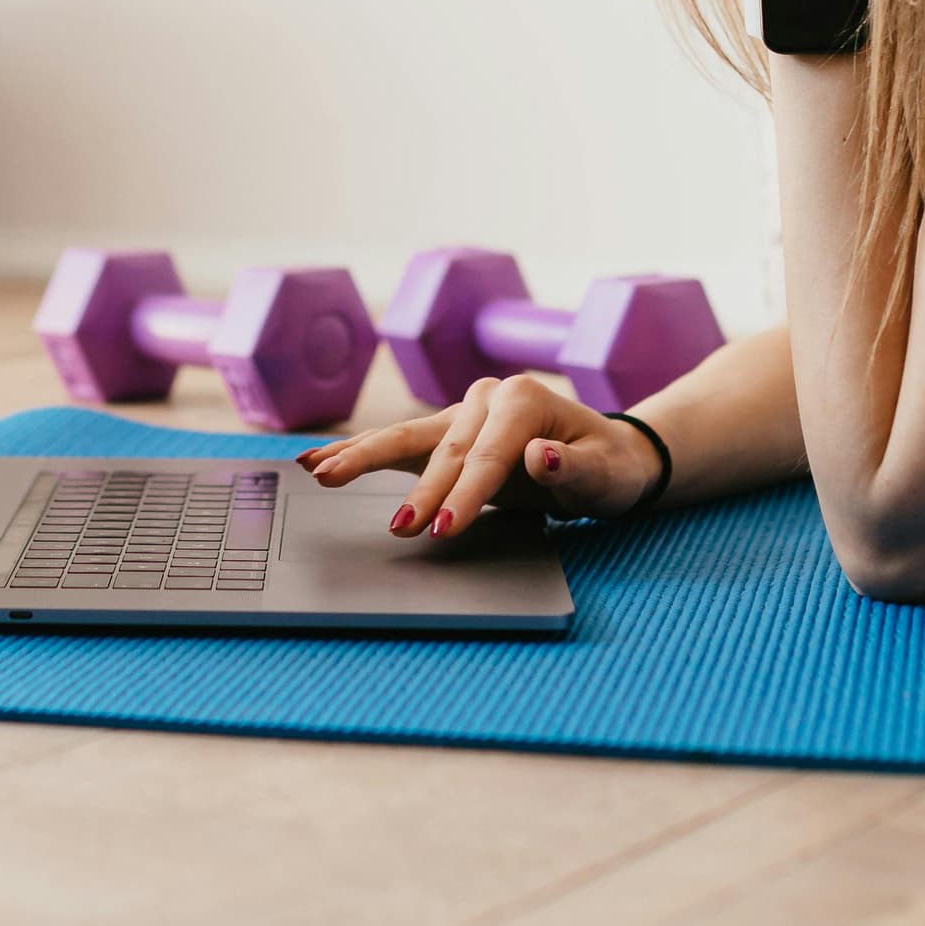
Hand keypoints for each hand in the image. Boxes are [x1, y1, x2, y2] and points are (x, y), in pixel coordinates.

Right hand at [297, 375, 661, 538]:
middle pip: (442, 448)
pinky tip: (316, 461)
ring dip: (360, 457)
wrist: (605, 454)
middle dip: (417, 491)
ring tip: (317, 472)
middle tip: (396, 527)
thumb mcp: (606, 474)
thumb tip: (542, 455)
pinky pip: (398, 444)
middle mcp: (486, 397)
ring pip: (405, 438)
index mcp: (523, 399)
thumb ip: (575, 467)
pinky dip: (358, 453)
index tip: (447, 529)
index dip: (466, 493)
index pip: (488, 455)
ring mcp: (462, 412)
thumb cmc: (608, 467)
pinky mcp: (445, 433)